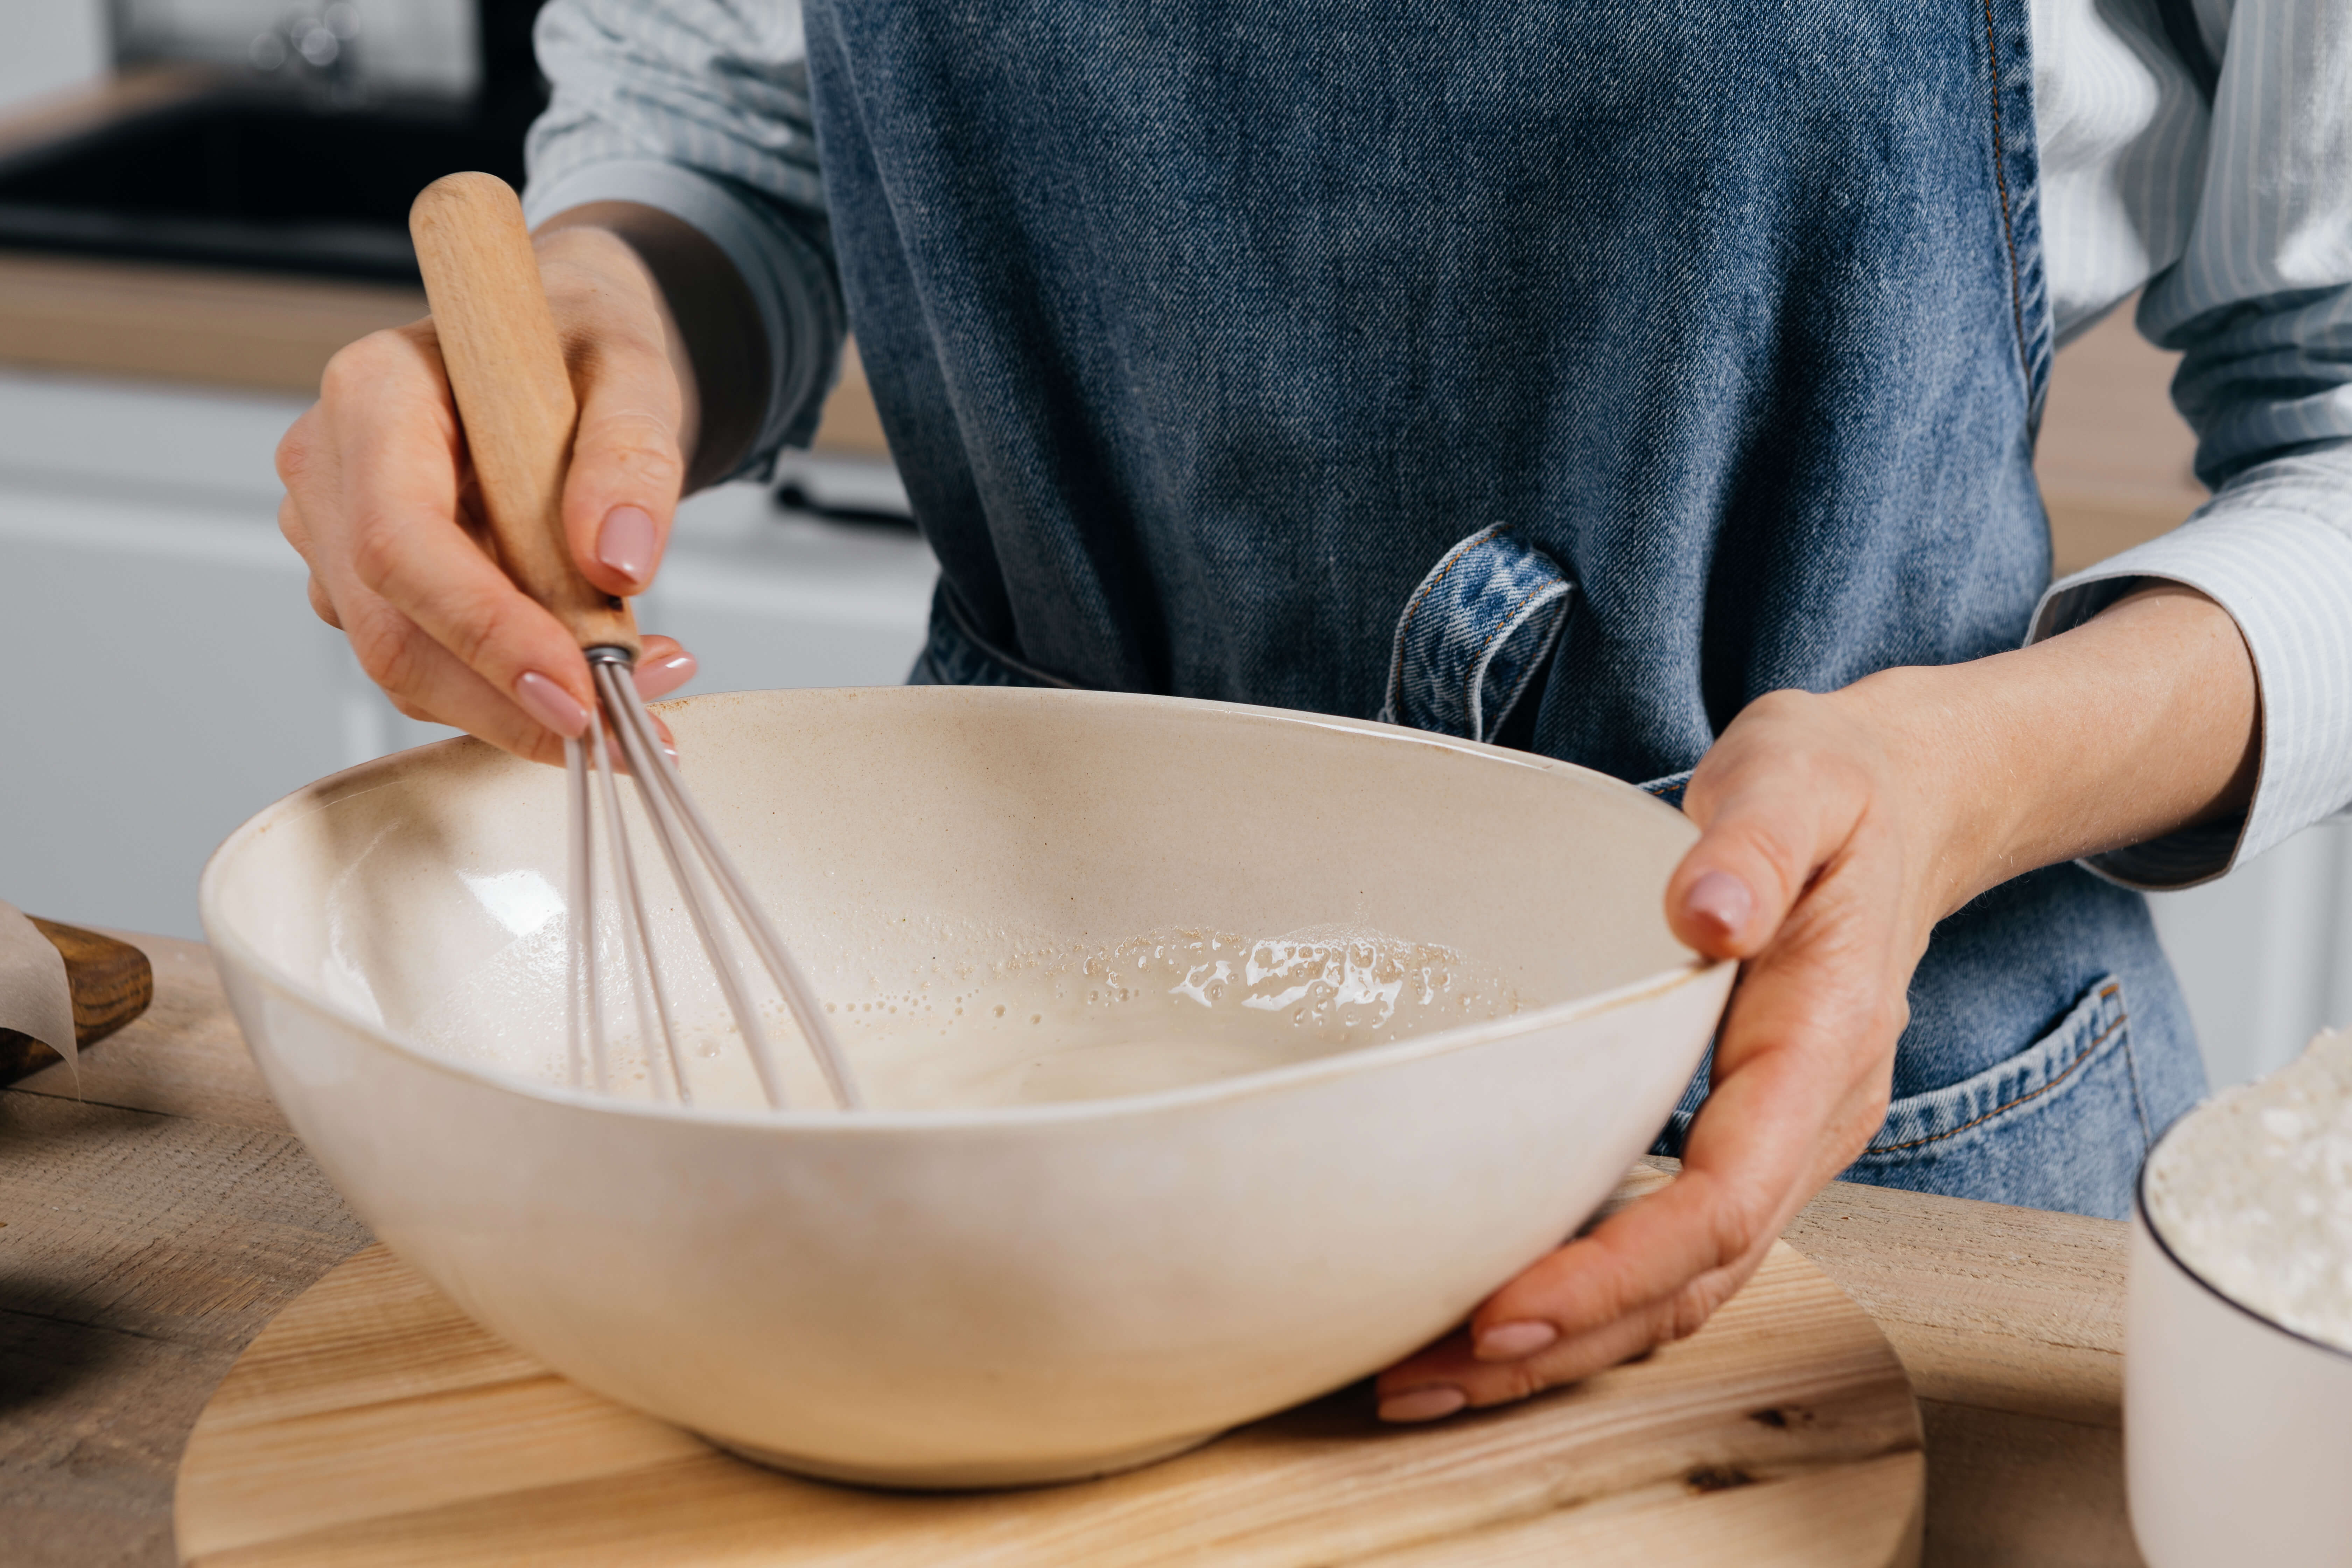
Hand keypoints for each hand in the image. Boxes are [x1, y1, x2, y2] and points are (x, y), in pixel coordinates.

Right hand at [277, 224, 699, 762]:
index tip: (577, 691)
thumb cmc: (580, 343)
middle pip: (393, 630)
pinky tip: (594, 668)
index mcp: (375, 393)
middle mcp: (331, 467)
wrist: (564, 343)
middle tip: (632, 724)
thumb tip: (619, 560)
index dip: (484, 632)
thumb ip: (631, 454)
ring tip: (641, 683)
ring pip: (410, 664)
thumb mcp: (634, 370)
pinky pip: (434, 664)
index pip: (399, 543)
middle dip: (511, 699)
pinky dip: (514, 690)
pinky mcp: (371, 585)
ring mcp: (336, 534)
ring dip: (523, 705)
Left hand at [1374, 586, 2258, 1420]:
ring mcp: (1782, 1141)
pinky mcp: (1743, 1138)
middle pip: (1694, 1279)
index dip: (1616, 1269)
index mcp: (1823, 1046)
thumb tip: (1708, 911)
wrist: (1901, 800)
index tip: (1506, 1308)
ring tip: (1430, 1374)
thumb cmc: (1836, 789)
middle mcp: (1811, 1121)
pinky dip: (1590, 1298)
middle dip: (1565, 1343)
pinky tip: (1495, 1307)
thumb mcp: (1801, 779)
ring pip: (1683, 1287)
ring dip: (1567, 1345)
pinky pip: (1671, 1249)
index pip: (1722, 1201)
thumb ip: (1757, 844)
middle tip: (1425, 1376)